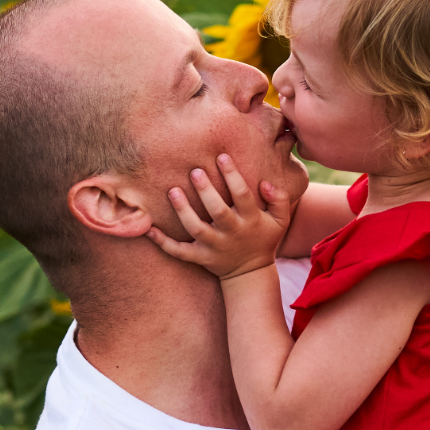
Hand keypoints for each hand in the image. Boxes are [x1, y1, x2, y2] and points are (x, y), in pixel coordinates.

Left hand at [146, 154, 292, 279]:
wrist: (250, 273)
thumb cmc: (263, 238)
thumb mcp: (280, 220)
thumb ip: (279, 199)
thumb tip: (265, 183)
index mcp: (250, 220)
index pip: (242, 195)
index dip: (232, 175)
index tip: (221, 156)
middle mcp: (231, 233)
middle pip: (217, 211)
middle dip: (205, 191)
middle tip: (194, 171)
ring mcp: (213, 246)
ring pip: (195, 229)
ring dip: (183, 210)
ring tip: (173, 191)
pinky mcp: (199, 257)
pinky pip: (179, 251)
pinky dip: (163, 243)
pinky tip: (149, 229)